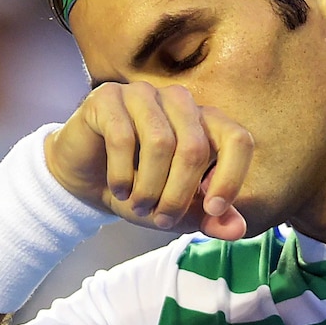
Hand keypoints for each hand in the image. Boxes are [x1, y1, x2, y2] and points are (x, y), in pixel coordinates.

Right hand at [43, 82, 253, 239]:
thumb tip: (238, 230)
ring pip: (160, 142)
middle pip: (195, 147)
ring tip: (139, 206)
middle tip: (162, 219)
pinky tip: (119, 189)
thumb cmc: (140, 188)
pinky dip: (122, 174)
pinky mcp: (108, 97)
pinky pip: (122, 137)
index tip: (212, 210)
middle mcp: (179, 101)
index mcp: (205, 121)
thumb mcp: (178, 210)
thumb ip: (210, 218)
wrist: (87, 179)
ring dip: (148, 187)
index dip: (231, 177)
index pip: (238, 140)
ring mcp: (144, 94)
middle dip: (178, 194)